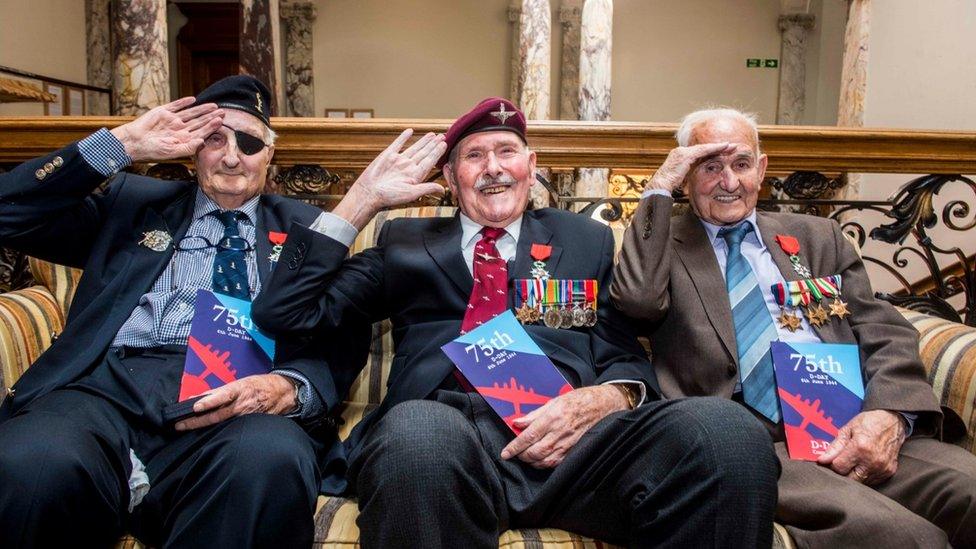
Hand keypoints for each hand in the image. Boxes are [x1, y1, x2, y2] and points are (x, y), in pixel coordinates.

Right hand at [110, 96, 223, 162]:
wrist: (134, 142)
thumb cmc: (152, 150)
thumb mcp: (172, 152)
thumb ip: (188, 147)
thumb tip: (202, 141)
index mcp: (183, 139)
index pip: (201, 132)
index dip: (211, 127)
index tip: (220, 121)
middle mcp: (179, 129)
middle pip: (198, 122)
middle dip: (210, 117)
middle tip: (222, 112)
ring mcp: (172, 120)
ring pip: (190, 113)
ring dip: (202, 109)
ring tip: (213, 106)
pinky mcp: (163, 112)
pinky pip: (176, 106)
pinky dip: (184, 102)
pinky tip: (193, 99)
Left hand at [174, 373, 296, 430]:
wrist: (281, 393)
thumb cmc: (258, 386)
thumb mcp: (240, 383)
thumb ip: (219, 392)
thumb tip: (198, 397)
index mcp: (239, 390)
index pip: (222, 396)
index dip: (209, 401)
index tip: (195, 406)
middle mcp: (241, 405)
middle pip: (216, 415)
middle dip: (196, 420)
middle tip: (180, 424)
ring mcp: (244, 416)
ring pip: (221, 423)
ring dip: (202, 426)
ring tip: (186, 427)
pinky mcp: (248, 424)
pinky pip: (229, 427)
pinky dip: (216, 430)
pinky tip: (204, 433)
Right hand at [333, 129, 446, 229]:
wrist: (369, 193)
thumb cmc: (389, 197)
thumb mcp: (411, 193)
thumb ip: (427, 188)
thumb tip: (442, 189)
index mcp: (415, 176)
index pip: (429, 161)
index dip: (437, 152)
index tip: (445, 144)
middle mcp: (408, 167)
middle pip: (424, 153)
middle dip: (434, 145)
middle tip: (443, 136)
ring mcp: (399, 161)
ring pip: (414, 148)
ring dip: (423, 141)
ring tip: (432, 134)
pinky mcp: (388, 156)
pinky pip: (398, 144)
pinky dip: (403, 137)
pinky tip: (410, 131)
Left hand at [499, 385, 629, 468]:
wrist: (603, 406)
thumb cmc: (578, 400)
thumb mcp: (554, 401)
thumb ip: (534, 414)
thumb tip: (517, 423)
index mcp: (552, 418)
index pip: (528, 437)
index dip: (514, 447)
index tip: (505, 454)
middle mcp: (559, 433)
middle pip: (534, 452)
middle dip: (521, 456)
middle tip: (514, 453)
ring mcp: (567, 445)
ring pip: (544, 461)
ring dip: (531, 461)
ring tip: (525, 456)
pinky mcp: (573, 451)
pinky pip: (555, 463)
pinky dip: (544, 464)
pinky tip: (539, 460)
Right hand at [645, 142, 736, 192]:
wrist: (660, 185)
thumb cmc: (668, 186)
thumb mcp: (680, 179)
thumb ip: (687, 175)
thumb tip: (694, 178)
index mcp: (679, 156)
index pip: (698, 152)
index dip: (711, 152)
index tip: (722, 152)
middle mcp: (680, 151)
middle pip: (703, 148)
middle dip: (717, 147)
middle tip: (731, 146)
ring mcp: (682, 152)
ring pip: (704, 147)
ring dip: (719, 147)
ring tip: (731, 146)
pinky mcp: (685, 155)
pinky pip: (703, 150)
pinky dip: (714, 148)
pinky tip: (724, 147)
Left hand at [817, 410, 906, 484]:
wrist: (893, 421)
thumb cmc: (869, 422)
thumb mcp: (848, 429)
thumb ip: (835, 447)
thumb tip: (822, 460)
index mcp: (860, 448)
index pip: (838, 467)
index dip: (832, 464)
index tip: (832, 459)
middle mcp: (872, 460)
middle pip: (849, 479)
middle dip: (842, 473)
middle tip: (841, 462)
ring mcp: (882, 468)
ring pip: (860, 482)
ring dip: (853, 475)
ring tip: (854, 462)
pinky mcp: (888, 472)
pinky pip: (871, 481)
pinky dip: (864, 476)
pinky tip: (863, 465)